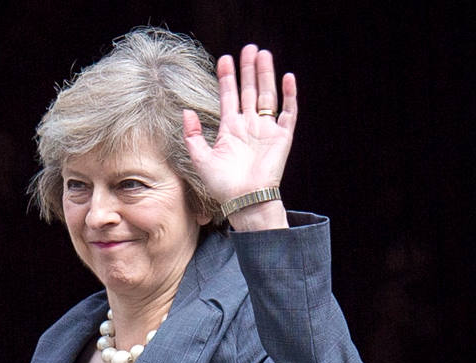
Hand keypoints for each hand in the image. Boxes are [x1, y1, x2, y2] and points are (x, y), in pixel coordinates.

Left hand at [183, 44, 296, 229]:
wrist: (245, 201)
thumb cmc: (222, 185)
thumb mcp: (200, 159)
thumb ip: (192, 135)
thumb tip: (186, 111)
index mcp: (230, 129)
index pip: (229, 96)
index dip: (227, 78)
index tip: (224, 59)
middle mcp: (248, 126)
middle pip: (249, 90)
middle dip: (248, 70)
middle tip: (248, 49)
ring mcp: (266, 131)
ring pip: (267, 96)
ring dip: (265, 75)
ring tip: (263, 55)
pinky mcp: (282, 138)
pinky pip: (288, 113)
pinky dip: (289, 96)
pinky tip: (287, 78)